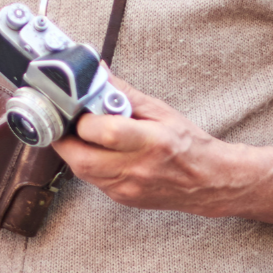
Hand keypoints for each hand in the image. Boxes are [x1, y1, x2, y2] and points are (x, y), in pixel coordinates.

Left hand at [53, 75, 272, 230]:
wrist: (214, 183)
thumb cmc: (189, 141)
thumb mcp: (160, 109)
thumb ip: (124, 92)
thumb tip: (96, 72)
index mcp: (149, 143)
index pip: (99, 132)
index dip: (79, 117)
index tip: (70, 102)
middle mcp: (137, 170)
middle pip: (79, 158)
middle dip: (63, 136)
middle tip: (58, 117)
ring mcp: (129, 190)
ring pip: (82, 172)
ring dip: (71, 150)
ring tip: (72, 129)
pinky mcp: (124, 200)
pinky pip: (93, 181)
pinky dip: (85, 163)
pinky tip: (89, 148)